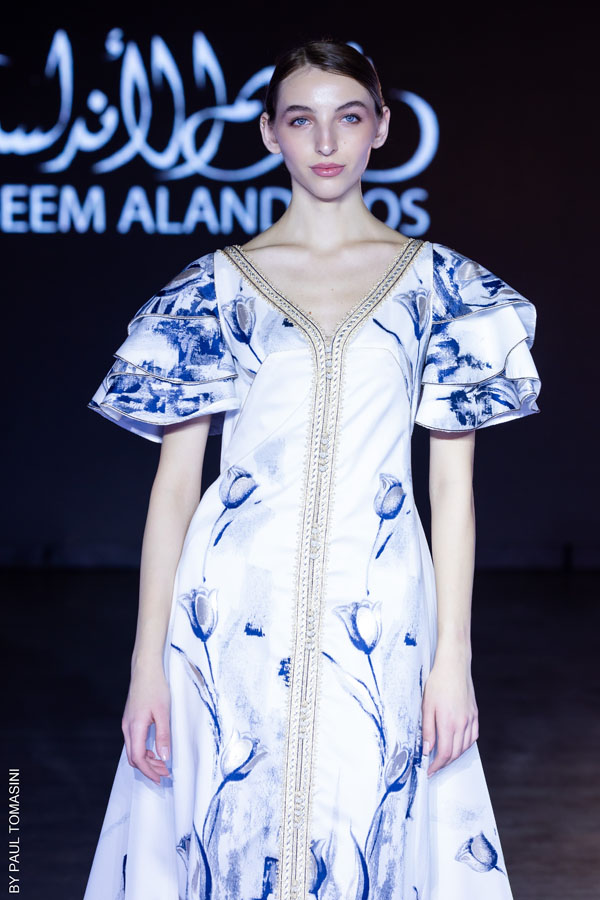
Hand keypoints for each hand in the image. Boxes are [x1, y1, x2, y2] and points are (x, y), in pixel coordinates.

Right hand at [122, 661, 171, 784]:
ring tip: (162, 763)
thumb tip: (164, 757)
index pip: (138, 758)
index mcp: (135, 727)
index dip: (150, 771)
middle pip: (134, 757)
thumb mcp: (163, 712)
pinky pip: (134, 741)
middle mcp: (127, 728)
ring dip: (147, 759)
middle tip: (165, 773)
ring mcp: (127, 723)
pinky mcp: (130, 719)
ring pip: (133, 750)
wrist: (145, 669)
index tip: (162, 778)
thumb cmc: (155, 687)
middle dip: (149, 768)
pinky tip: (155, 749)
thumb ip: (163, 736)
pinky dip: (144, 750)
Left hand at [421, 647, 478, 776]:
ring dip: (454, 755)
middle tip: (433, 766)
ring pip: (465, 747)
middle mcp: (462, 724)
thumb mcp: (426, 706)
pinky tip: (458, 743)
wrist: (454, 666)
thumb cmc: (438, 683)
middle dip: (444, 763)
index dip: (436, 766)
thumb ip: (427, 730)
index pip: (444, 754)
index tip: (429, 771)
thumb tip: (426, 750)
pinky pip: (473, 736)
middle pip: (455, 753)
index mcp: (448, 723)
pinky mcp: (475, 714)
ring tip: (443, 757)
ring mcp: (470, 719)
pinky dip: (465, 745)